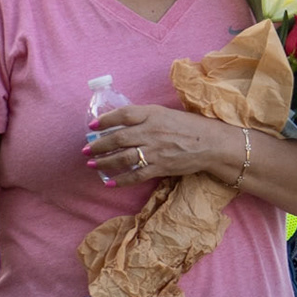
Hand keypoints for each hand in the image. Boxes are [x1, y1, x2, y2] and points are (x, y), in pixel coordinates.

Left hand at [83, 103, 239, 184]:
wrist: (211, 143)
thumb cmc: (188, 126)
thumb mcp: (165, 113)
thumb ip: (144, 116)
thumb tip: (120, 123)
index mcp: (152, 114)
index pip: (123, 115)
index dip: (105, 120)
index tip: (92, 126)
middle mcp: (151, 131)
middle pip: (118, 138)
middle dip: (98, 146)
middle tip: (86, 150)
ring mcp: (155, 151)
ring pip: (123, 158)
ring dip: (104, 163)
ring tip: (92, 165)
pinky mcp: (161, 167)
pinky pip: (136, 175)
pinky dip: (121, 180)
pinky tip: (110, 183)